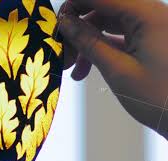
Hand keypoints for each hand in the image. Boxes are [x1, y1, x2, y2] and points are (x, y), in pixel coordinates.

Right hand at [56, 0, 167, 137]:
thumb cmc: (162, 99)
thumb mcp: (117, 69)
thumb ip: (89, 42)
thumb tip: (66, 24)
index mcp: (148, 14)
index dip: (73, 6)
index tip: (56, 23)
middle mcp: (152, 15)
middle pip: (103, 11)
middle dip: (79, 31)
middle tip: (64, 53)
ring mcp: (152, 28)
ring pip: (109, 25)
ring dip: (89, 44)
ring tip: (76, 70)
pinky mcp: (152, 40)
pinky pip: (120, 37)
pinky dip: (103, 49)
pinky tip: (90, 66)